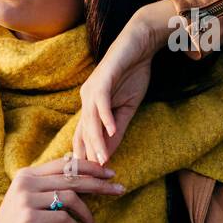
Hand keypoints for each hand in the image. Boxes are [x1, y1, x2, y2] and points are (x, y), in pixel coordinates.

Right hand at [0, 156, 124, 222]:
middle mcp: (25, 183)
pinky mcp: (29, 219)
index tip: (110, 174)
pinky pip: (63, 218)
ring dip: (87, 214)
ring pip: (70, 197)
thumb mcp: (35, 202)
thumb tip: (87, 178)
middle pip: (72, 178)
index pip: (65, 163)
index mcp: (27, 174)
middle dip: (99, 185)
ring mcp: (25, 200)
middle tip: (119, 190)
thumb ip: (53, 188)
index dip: (90, 167)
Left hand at [72, 0, 175, 165]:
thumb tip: (110, 152)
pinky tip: (113, 131)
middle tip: (94, 177)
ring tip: (103, 160)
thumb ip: (118, 129)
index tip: (93, 178)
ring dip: (97, 142)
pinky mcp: (102, 80)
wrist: (140, 44)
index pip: (85, 136)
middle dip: (88, 156)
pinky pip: (101, 102)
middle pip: (83, 132)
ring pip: (90, 121)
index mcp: (90, 106)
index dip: (87, 157)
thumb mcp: (127, 108)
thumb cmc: (133, 73)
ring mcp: (92, 89)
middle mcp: (86, 99)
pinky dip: (107, 118)